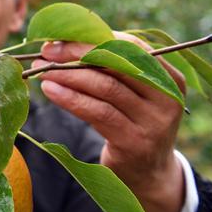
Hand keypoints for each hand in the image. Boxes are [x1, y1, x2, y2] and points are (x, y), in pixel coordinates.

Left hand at [34, 31, 187, 211]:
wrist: (147, 173)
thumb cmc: (131, 122)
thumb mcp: (132, 94)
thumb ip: (110, 68)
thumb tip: (65, 41)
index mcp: (170, 77)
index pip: (131, 46)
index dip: (93, 40)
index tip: (60, 39)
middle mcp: (167, 97)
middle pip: (117, 65)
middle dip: (77, 54)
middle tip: (47, 52)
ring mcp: (153, 122)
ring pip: (105, 88)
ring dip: (68, 76)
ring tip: (42, 71)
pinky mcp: (133, 142)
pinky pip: (97, 112)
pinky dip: (70, 98)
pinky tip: (50, 90)